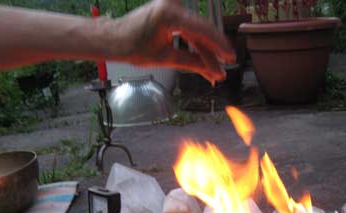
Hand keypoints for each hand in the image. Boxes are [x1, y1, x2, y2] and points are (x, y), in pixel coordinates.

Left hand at [110, 0, 235, 82]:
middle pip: (201, 32)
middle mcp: (173, 5)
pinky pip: (189, 30)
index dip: (218, 46)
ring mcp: (172, 6)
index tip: (230, 57)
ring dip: (205, 52)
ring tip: (214, 72)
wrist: (114, 38)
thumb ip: (191, 63)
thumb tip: (213, 72)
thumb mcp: (165, 58)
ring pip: (197, 33)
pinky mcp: (171, 12)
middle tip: (222, 71)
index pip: (202, 31)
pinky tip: (204, 61)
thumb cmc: (132, 47)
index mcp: (170, 15)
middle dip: (212, 54)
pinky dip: (195, 45)